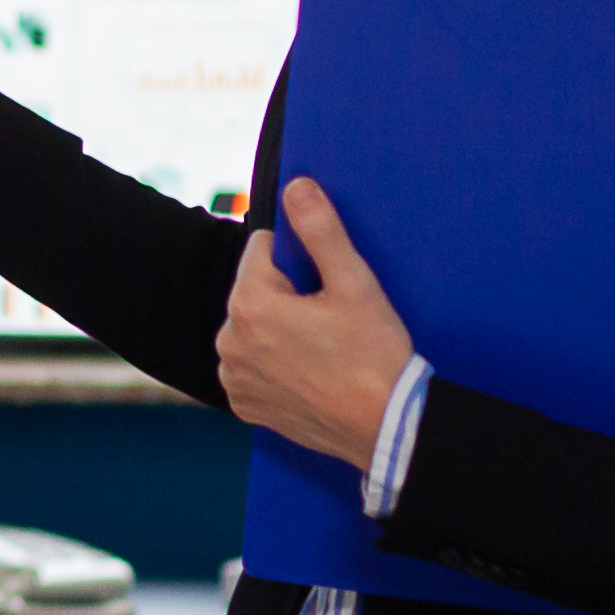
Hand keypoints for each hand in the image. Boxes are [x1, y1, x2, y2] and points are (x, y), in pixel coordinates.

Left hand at [217, 182, 418, 464]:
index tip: (326, 286)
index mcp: (250, 304)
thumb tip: (296, 186)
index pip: (261, 249)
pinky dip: (274, 364)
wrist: (386, 428)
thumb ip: (320, 229)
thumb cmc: (374, 355)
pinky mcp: (244, 405)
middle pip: (255, 290)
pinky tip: (309, 373)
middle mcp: (229, 342)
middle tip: (330, 321)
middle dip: (286, 296)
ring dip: (278, 330)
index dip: (299, 260)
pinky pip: (253, 365)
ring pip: (253, 328)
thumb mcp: (354, 283)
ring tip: (322, 350)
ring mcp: (234, 378)